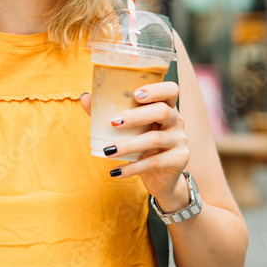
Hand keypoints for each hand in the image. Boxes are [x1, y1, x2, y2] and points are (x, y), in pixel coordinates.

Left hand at [79, 81, 190, 210]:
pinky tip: (115, 172)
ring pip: (155, 139)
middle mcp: (177, 120)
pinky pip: (154, 163)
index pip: (171, 90)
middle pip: (162, 111)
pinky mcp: (179, 160)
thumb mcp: (130, 129)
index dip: (156, 89)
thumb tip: (86, 97)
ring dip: (129, 145)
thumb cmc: (142, 145)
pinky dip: (132, 168)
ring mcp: (180, 140)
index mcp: (166, 106)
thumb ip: (109, 112)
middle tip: (113, 122)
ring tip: (107, 151)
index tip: (135, 93)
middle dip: (136, 116)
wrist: (161, 177)